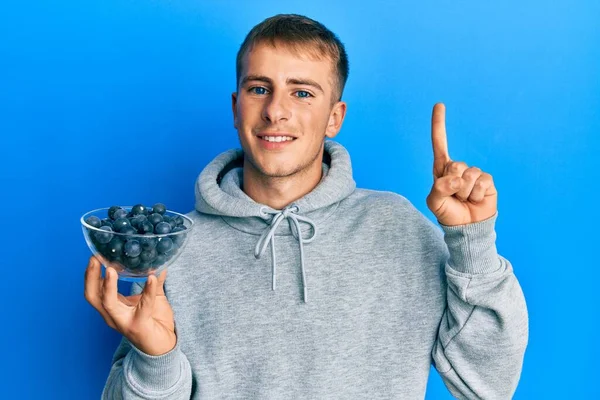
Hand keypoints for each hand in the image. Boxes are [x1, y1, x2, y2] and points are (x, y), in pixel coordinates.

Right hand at [84, 256, 175, 355]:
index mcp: (112, 307)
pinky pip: (143, 306)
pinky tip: (152, 278)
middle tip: (94, 258)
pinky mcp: (138, 326)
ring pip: (107, 303)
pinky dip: (147, 291)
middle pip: (92, 296)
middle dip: (90, 277)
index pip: (93, 290)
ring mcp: (123, 321)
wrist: (164, 345)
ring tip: (111, 269)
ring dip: (107, 286)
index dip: (91, 273)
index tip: (94, 255)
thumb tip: (159, 261)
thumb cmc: (155, 321)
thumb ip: (154, 281)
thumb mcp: (153, 296)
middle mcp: (112, 315)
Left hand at [426, 103, 497, 225]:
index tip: (439, 104)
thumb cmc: (448, 213)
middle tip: (455, 196)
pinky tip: (476, 200)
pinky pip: (481, 182)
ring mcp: (473, 173)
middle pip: (455, 165)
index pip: (439, 144)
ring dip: (466, 192)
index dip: (438, 125)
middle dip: (453, 184)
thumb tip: (456, 179)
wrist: (467, 227)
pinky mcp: (487, 180)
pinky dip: (477, 194)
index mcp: (442, 170)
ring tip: (465, 199)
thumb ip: (439, 189)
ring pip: (469, 175)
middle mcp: (458, 168)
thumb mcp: (435, 203)